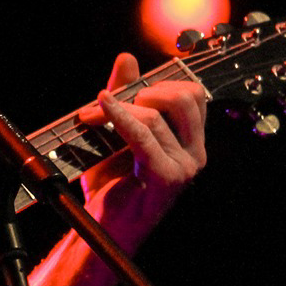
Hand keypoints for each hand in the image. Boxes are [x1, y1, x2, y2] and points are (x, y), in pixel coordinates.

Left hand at [75, 52, 209, 244]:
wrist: (101, 226)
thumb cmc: (110, 182)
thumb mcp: (116, 132)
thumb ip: (124, 96)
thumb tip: (127, 58)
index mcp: (191, 141)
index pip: (193, 95)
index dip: (158, 82)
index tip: (124, 91)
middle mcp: (195, 153)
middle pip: (183, 97)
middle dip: (141, 92)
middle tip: (106, 104)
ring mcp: (185, 167)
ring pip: (155, 115)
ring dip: (116, 109)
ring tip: (90, 117)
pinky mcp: (167, 177)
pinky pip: (143, 136)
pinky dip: (119, 117)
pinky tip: (100, 108)